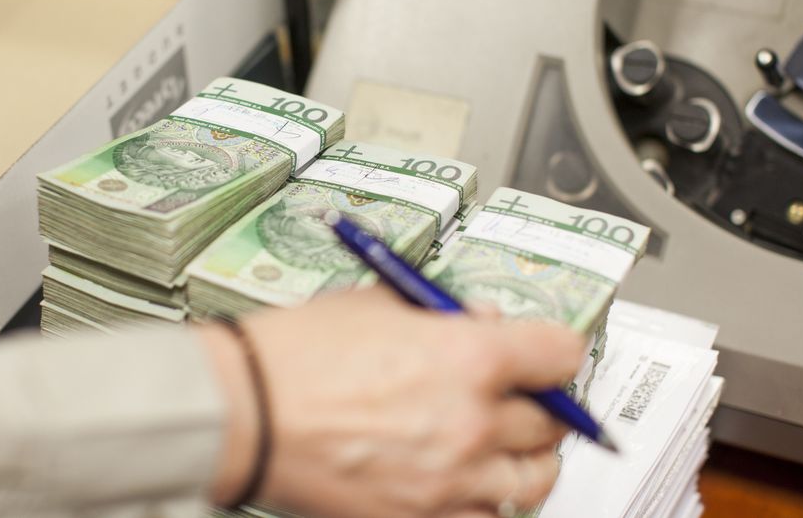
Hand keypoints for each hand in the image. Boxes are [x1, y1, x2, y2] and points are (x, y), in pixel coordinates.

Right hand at [201, 287, 585, 517]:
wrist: (242, 414)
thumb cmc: (294, 356)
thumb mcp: (375, 304)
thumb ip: (439, 313)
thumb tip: (483, 320)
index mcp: (469, 357)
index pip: (561, 354)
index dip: (558, 351)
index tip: (550, 355)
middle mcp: (473, 422)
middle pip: (552, 422)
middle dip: (542, 405)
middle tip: (525, 398)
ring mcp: (451, 481)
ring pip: (531, 480)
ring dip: (526, 460)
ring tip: (506, 448)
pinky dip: (483, 500)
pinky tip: (463, 482)